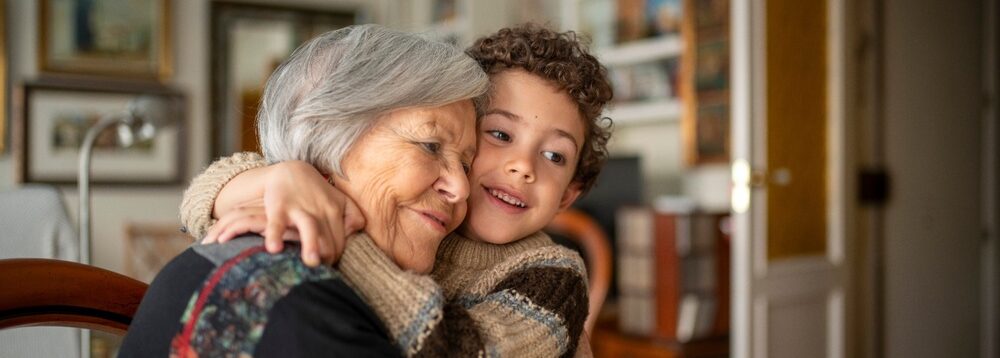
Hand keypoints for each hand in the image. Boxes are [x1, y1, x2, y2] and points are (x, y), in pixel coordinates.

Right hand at [203, 161, 364, 266]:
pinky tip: (274, 249)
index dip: (335, 258)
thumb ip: (353, 216)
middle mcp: (321, 210)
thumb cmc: (317, 192)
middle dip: (327, 258)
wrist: (289, 171)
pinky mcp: (279, 207)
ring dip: (311, 245)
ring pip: (310, 228)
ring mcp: (300, 209)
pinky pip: (277, 224)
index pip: (340, 242)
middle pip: (329, 240)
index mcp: (336, 211)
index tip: (327, 267)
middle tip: (320, 274)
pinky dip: (274, 235)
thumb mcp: (340, 200)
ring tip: (311, 263)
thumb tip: (355, 234)